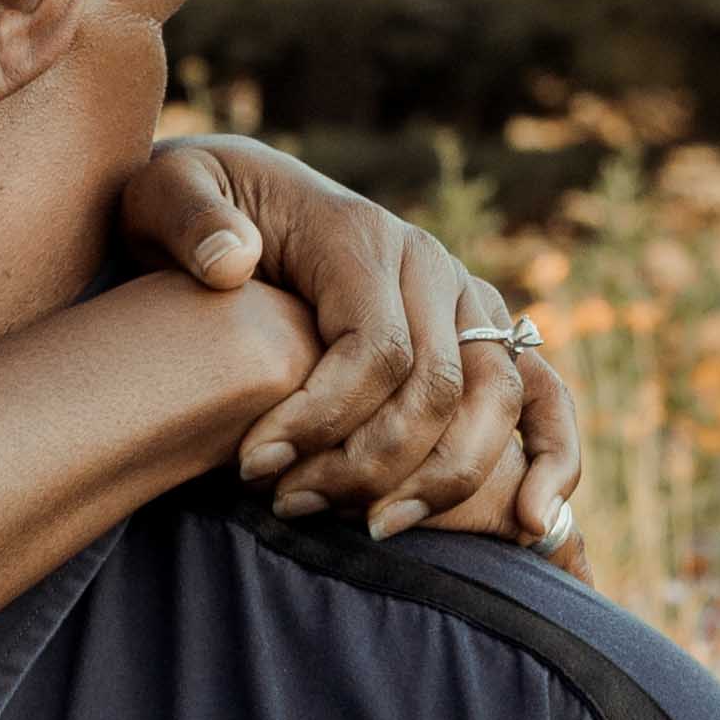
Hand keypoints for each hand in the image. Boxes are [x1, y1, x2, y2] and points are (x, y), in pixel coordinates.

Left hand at [115, 137, 582, 551]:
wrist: (236, 197)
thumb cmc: (193, 207)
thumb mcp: (164, 190)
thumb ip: (188, 217)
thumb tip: (231, 262)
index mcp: (361, 236)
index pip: (375, 348)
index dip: (320, 419)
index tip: (252, 466)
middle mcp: (429, 265)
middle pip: (438, 386)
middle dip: (367, 464)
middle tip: (290, 505)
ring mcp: (464, 302)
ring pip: (495, 401)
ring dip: (443, 481)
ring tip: (371, 530)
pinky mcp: (481, 338)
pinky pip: (543, 396)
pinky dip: (554, 458)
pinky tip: (532, 523)